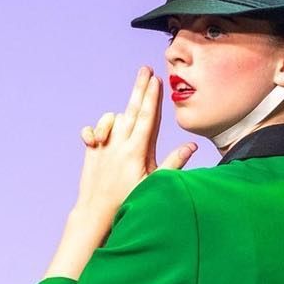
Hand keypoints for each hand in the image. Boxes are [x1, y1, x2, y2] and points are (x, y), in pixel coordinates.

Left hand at [42, 67, 195, 279]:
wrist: (96, 213)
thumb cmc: (128, 201)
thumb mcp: (154, 184)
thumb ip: (173, 163)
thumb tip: (192, 146)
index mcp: (136, 151)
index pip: (147, 117)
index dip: (152, 97)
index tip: (156, 80)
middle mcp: (119, 144)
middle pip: (132, 109)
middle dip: (140, 88)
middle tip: (144, 70)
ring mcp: (104, 146)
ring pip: (114, 118)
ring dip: (123, 112)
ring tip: (131, 111)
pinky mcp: (92, 151)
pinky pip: (96, 130)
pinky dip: (102, 126)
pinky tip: (105, 132)